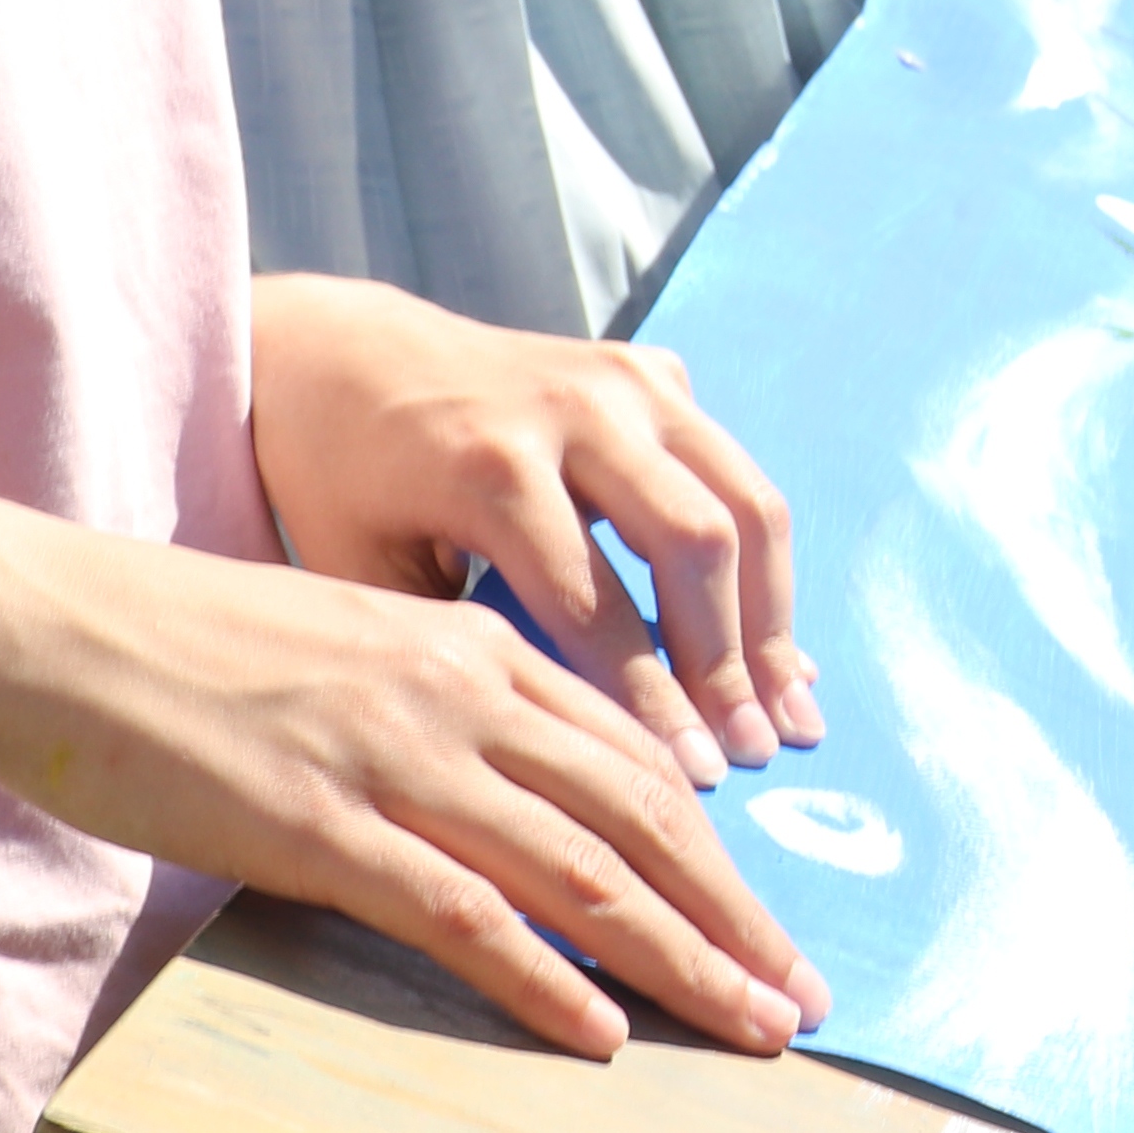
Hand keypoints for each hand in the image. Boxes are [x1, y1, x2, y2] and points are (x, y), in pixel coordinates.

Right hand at [0, 492, 825, 1062]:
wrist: (42, 618)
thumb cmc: (172, 644)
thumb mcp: (336, 653)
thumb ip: (422, 712)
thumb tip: (482, 802)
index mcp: (465, 647)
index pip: (630, 753)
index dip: (715, 846)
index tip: (766, 921)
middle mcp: (455, 692)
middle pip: (641, 811)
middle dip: (735, 913)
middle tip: (802, 996)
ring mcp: (392, 757)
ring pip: (581, 866)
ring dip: (681, 958)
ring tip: (749, 1027)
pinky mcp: (317, 824)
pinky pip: (461, 913)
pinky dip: (543, 979)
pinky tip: (600, 1034)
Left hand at [252, 273, 814, 778]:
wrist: (345, 353)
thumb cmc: (340, 482)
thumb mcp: (363, 574)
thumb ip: (460, 652)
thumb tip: (565, 762)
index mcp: (491, 465)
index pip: (596, 603)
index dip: (652, 699)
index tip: (693, 779)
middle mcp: (576, 408)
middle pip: (696, 540)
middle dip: (734, 659)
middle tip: (760, 752)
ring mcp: (627, 379)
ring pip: (743, 499)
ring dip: (775, 612)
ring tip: (793, 709)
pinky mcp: (654, 371)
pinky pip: (734, 470)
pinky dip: (762, 561)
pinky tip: (774, 641)